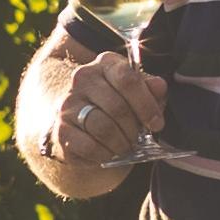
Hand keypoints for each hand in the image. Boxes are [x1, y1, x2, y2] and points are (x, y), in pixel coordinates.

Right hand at [28, 32, 164, 173]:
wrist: (76, 118)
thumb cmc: (114, 103)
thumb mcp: (135, 92)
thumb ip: (150, 89)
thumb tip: (158, 87)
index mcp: (104, 65)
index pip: (127, 79)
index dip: (146, 104)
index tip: (156, 123)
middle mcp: (82, 79)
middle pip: (117, 107)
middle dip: (134, 128)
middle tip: (139, 138)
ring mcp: (68, 104)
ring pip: (103, 128)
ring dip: (121, 143)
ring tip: (126, 146)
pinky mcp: (60, 129)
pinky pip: (89, 146)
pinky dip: (105, 154)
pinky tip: (109, 153)